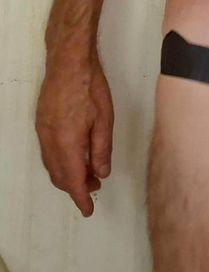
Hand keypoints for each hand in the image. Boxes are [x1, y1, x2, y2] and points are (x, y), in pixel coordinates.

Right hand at [35, 52, 113, 216]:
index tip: (88, 209)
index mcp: (67, 143)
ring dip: (68, 174)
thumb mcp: (104, 119)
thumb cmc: (89, 86)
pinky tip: (74, 155)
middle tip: (94, 186)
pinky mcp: (41, 123)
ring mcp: (42, 132)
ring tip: (88, 171)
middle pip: (60, 176)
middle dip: (76, 187)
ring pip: (52, 165)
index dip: (81, 198)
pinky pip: (48, 152)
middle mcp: (50, 141)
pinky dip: (60, 161)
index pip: (73, 180)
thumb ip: (102, 149)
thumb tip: (101, 173)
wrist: (68, 61)